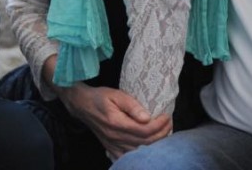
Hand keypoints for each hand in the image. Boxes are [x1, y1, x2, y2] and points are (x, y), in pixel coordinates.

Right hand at [56, 83, 171, 159]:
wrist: (82, 106)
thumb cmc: (100, 98)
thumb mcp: (116, 95)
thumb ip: (132, 106)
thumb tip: (147, 117)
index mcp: (117, 123)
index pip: (144, 130)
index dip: (159, 125)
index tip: (167, 116)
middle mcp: (116, 137)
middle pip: (145, 142)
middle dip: (161, 133)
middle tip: (169, 123)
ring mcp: (113, 145)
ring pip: (139, 151)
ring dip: (155, 144)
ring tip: (163, 132)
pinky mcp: (111, 149)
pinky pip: (129, 156)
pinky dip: (142, 153)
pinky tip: (149, 146)